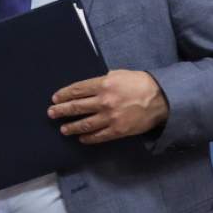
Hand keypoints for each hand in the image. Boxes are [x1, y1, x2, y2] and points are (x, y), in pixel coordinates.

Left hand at [48, 70, 168, 143]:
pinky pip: (99, 136)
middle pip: (77, 107)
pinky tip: (81, 138)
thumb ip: (102, 81)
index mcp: (103, 84)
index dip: (64, 95)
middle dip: (62, 111)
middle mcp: (104, 101)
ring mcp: (110, 117)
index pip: (77, 90)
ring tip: (63, 129)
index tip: (55, 99)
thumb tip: (86, 88)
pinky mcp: (117, 130)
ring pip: (85, 124)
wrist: (161, 99)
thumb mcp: (119, 74)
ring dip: (71, 127)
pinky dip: (88, 137)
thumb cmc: (140, 83)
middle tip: (51, 113)